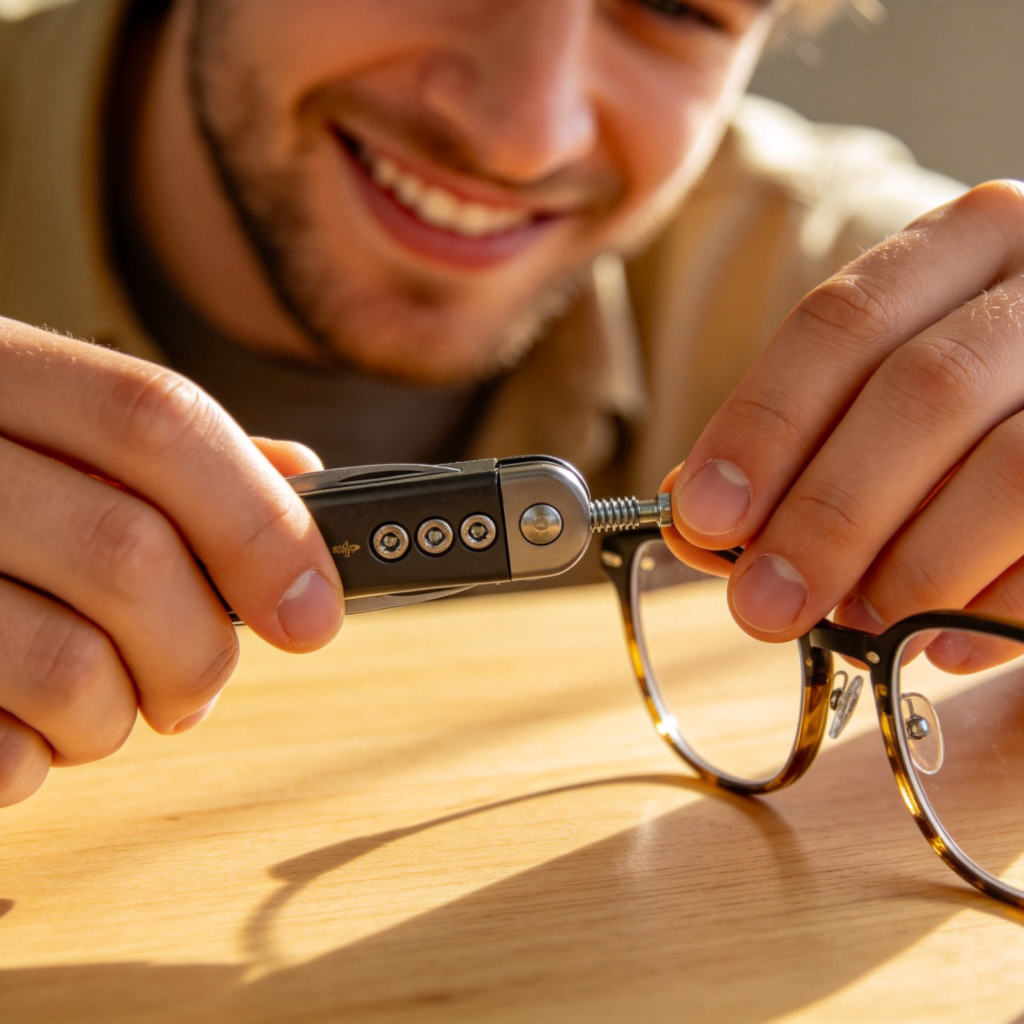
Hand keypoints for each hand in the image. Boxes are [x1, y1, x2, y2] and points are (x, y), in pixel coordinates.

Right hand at [0, 318, 343, 805]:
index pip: (158, 421)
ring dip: (117, 717)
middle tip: (193, 684)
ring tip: (94, 705)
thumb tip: (298, 480)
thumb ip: (167, 455)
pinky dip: (36, 761)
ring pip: (70, 670)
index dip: (259, 524)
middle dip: (198, 650)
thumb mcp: (49, 431)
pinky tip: (17, 726)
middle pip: (130, 554)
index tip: (314, 614)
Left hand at [664, 180, 1023, 666]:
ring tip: (853, 625)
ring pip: (1012, 468)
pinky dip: (995, 608)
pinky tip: (939, 643)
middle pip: (924, 391)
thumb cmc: (961, 417)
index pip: (843, 320)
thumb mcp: (876, 396)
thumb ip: (790, 450)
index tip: (703, 515)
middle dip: (829, 514)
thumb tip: (691, 524)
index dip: (764, 424)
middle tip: (762, 604)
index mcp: (965, 244)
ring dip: (912, 568)